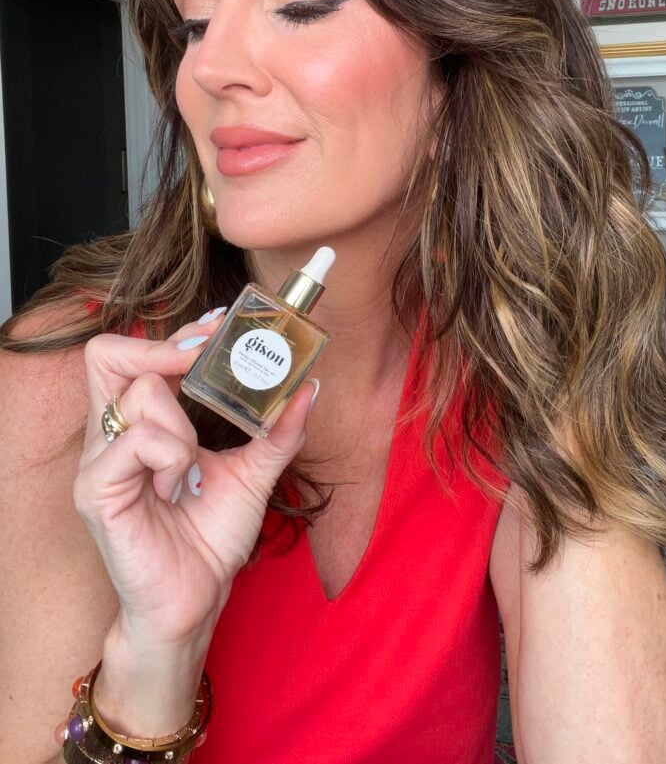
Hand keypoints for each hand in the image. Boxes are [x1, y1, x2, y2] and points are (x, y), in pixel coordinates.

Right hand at [74, 311, 315, 645]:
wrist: (195, 598)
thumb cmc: (210, 537)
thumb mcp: (254, 473)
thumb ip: (278, 430)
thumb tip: (309, 387)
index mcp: (141, 424)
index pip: (134, 354)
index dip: (173, 334)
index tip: (219, 327)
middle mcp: (111, 434)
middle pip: (107, 355)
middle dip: (163, 350)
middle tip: (201, 363)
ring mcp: (98, 460)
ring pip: (138, 393)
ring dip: (182, 424)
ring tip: (193, 468)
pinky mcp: (96, 489)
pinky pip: (136, 441)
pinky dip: (172, 456)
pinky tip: (179, 487)